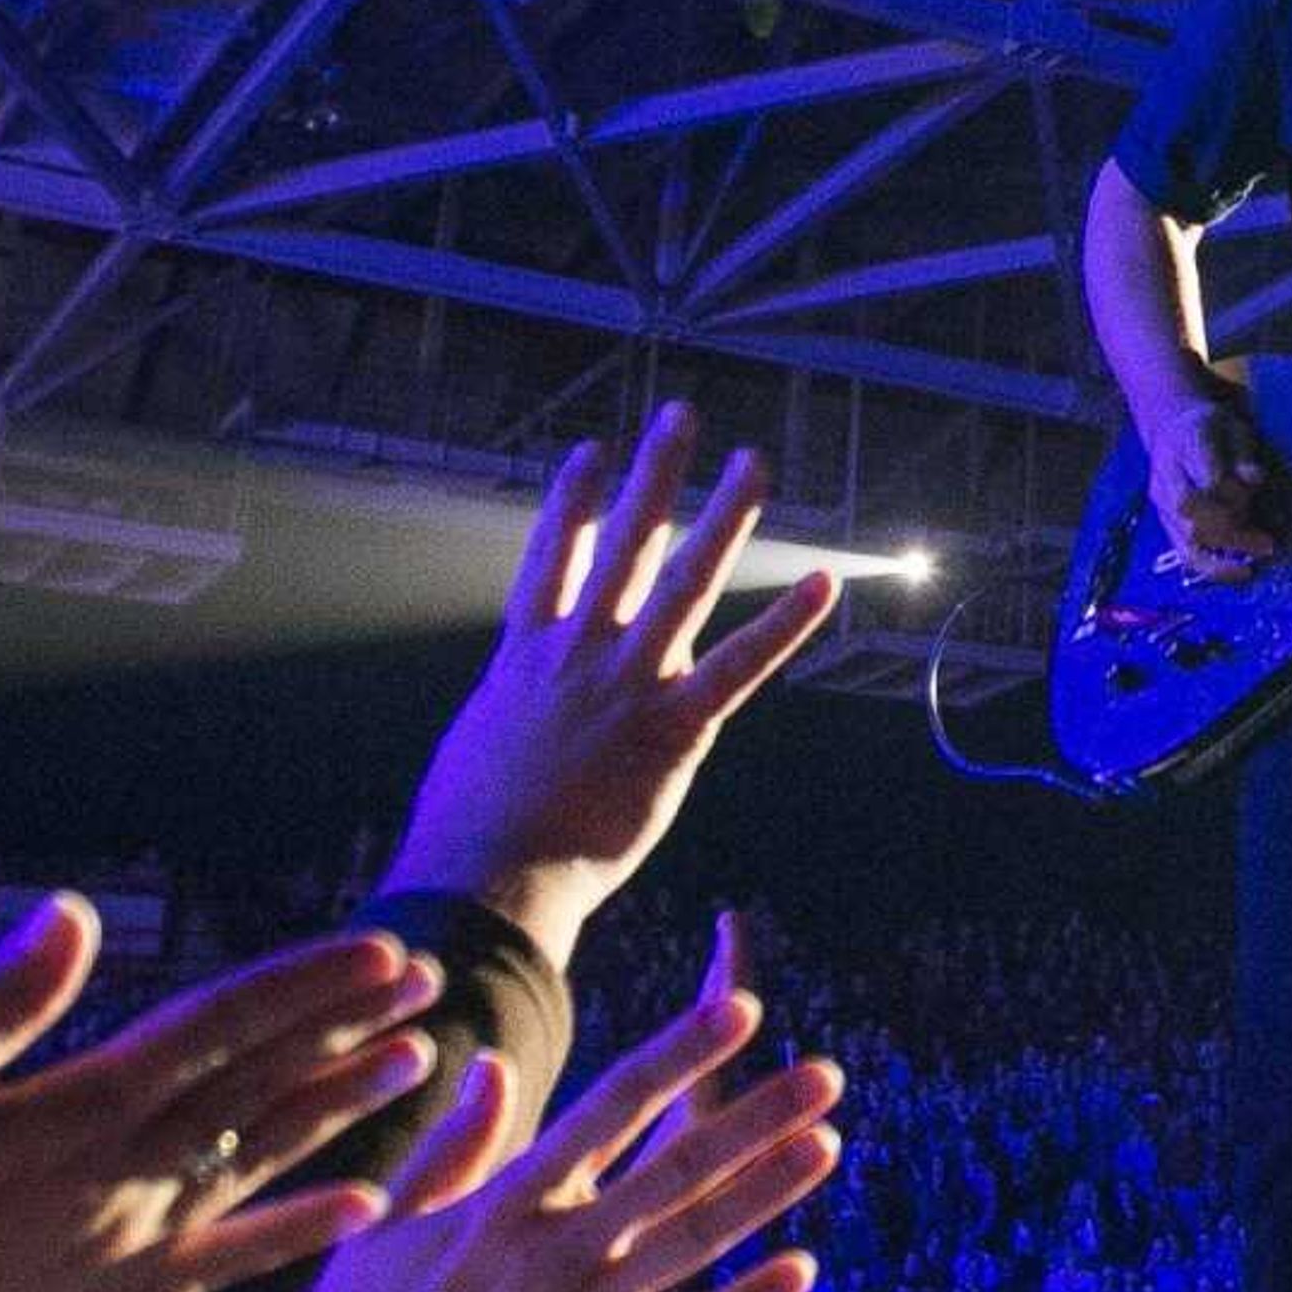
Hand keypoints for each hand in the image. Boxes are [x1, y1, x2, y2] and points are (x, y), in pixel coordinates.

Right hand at [0, 897, 439, 1291]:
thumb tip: (73, 911)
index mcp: (79, 1112)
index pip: (223, 1026)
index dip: (309, 984)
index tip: (385, 950)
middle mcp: (132, 1177)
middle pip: (266, 1081)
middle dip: (351, 1025)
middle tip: (432, 982)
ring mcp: (138, 1247)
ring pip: (269, 1157)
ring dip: (346, 1104)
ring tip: (418, 1059)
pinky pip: (240, 1259)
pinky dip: (306, 1228)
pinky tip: (370, 1207)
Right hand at [200, 941, 842, 1291]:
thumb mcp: (393, 1223)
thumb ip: (457, 1144)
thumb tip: (493, 1067)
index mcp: (509, 1198)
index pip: (613, 1103)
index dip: (681, 1052)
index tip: (740, 1009)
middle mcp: (554, 1245)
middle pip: (675, 1162)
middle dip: (756, 1113)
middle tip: (827, 1072)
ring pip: (695, 1238)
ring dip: (767, 1190)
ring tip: (829, 1142)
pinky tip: (804, 1271)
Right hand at [387, 403, 838, 962]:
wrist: (489, 873)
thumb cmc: (470, 828)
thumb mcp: (480, 743)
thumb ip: (514, 711)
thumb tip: (520, 713)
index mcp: (525, 654)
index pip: (551, 556)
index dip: (571, 500)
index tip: (590, 451)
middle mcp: (579, 652)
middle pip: (623, 543)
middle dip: (655, 475)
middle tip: (682, 417)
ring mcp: (629, 683)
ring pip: (685, 581)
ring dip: (724, 517)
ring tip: (752, 464)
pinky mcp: (673, 728)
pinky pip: (740, 665)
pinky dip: (785, 623)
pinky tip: (822, 584)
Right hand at [1144, 382, 1280, 581]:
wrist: (1172, 426)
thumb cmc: (1212, 426)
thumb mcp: (1234, 427)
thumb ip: (1244, 453)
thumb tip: (1254, 479)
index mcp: (1186, 444)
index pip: (1206, 476)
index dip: (1231, 492)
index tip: (1258, 495)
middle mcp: (1167, 477)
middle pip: (1193, 513)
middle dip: (1232, 533)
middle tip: (1267, 544)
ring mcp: (1162, 502)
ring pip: (1185, 538)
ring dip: (1222, 557)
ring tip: (1252, 567)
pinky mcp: (1165, 521)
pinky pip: (1184, 552)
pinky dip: (1211, 567)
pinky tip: (1237, 573)